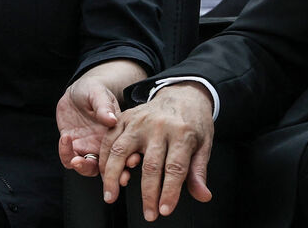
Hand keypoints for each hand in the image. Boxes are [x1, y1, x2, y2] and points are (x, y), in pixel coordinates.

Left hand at [56, 75, 122, 176]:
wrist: (77, 90)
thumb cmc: (93, 90)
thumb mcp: (99, 93)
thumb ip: (104, 106)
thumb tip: (111, 119)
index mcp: (116, 133)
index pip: (125, 152)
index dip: (128, 160)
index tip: (131, 162)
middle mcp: (104, 144)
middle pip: (108, 167)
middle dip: (108, 175)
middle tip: (104, 176)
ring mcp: (88, 146)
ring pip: (88, 167)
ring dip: (83, 168)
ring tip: (76, 160)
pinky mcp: (72, 145)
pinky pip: (69, 158)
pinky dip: (66, 153)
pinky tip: (65, 139)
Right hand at [98, 83, 214, 221]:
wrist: (182, 94)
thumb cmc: (193, 122)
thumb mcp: (204, 144)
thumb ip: (199, 171)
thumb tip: (203, 196)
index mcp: (182, 133)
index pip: (175, 168)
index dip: (169, 192)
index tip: (164, 210)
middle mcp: (159, 127)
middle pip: (150, 165)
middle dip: (148, 194)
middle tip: (148, 214)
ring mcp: (140, 121)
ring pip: (121, 151)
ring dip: (113, 177)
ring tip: (111, 196)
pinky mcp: (125, 117)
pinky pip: (109, 139)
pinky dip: (103, 158)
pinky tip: (104, 175)